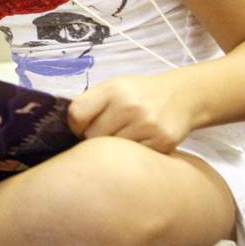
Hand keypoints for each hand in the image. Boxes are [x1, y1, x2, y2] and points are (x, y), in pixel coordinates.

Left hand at [67, 75, 198, 153]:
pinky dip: (132, 156)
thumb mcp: (113, 87)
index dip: (75, 126)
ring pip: (111, 151)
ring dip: (112, 149)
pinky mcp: (163, 142)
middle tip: (106, 133)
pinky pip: (134, 158)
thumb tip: (61, 130)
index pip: (77, 114)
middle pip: (92, 137)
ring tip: (123, 136)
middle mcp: (130, 106)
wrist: (182, 96)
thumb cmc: (138, 94)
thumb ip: (90, 104)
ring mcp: (148, 125)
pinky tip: (139, 142)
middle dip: (93, 138)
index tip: (83, 127)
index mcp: (113, 89)